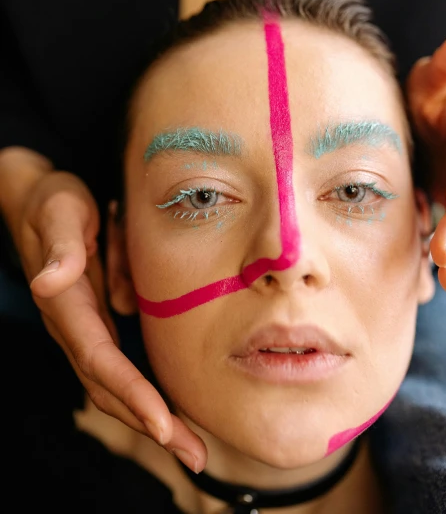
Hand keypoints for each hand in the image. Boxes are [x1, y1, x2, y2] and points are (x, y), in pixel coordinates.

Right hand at [14, 170, 206, 470]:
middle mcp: (75, 326)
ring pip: (118, 386)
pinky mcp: (100, 324)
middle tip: (193, 454)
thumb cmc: (54, 203)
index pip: (99, 358)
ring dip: (153, 418)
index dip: (130, 392)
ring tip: (192, 448)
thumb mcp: (58, 212)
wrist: (41, 203)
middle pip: (110, 386)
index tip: (162, 425)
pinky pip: (124, 368)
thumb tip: (48, 281)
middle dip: (150, 423)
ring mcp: (87, 329)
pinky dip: (148, 394)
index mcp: (67, 304)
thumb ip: (59, 246)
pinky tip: (177, 411)